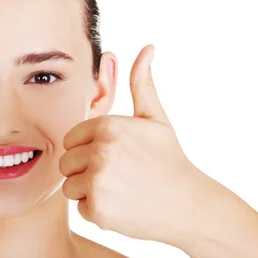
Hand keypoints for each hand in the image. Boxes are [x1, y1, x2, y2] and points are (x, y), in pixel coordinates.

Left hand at [59, 44, 204, 242]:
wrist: (190, 205)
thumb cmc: (170, 160)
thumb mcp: (155, 119)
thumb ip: (141, 83)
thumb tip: (147, 47)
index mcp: (107, 125)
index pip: (71, 138)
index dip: (88, 149)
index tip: (113, 157)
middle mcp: (99, 150)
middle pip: (66, 162)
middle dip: (85, 170)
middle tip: (117, 177)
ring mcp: (97, 180)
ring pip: (69, 185)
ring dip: (88, 191)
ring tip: (120, 190)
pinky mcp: (97, 208)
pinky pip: (79, 207)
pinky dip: (96, 211)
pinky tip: (121, 207)